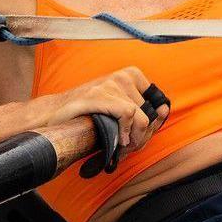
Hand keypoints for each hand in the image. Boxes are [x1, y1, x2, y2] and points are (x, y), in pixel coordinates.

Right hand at [55, 66, 170, 152]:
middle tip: (129, 146)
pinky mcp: (99, 94)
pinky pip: (127, 113)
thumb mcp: (119, 110)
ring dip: (134, 138)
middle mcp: (123, 76)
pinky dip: (126, 131)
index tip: (139, 136)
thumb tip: (166, 110)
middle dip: (142, 135)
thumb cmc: (90, 114)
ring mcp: (111, 83)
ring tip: (123, 145)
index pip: (157, 104)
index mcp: (131, 75)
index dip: (151, 125)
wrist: (56, 113)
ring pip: (141, 117)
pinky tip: (119, 140)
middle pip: (149, 114)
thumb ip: (144, 112)